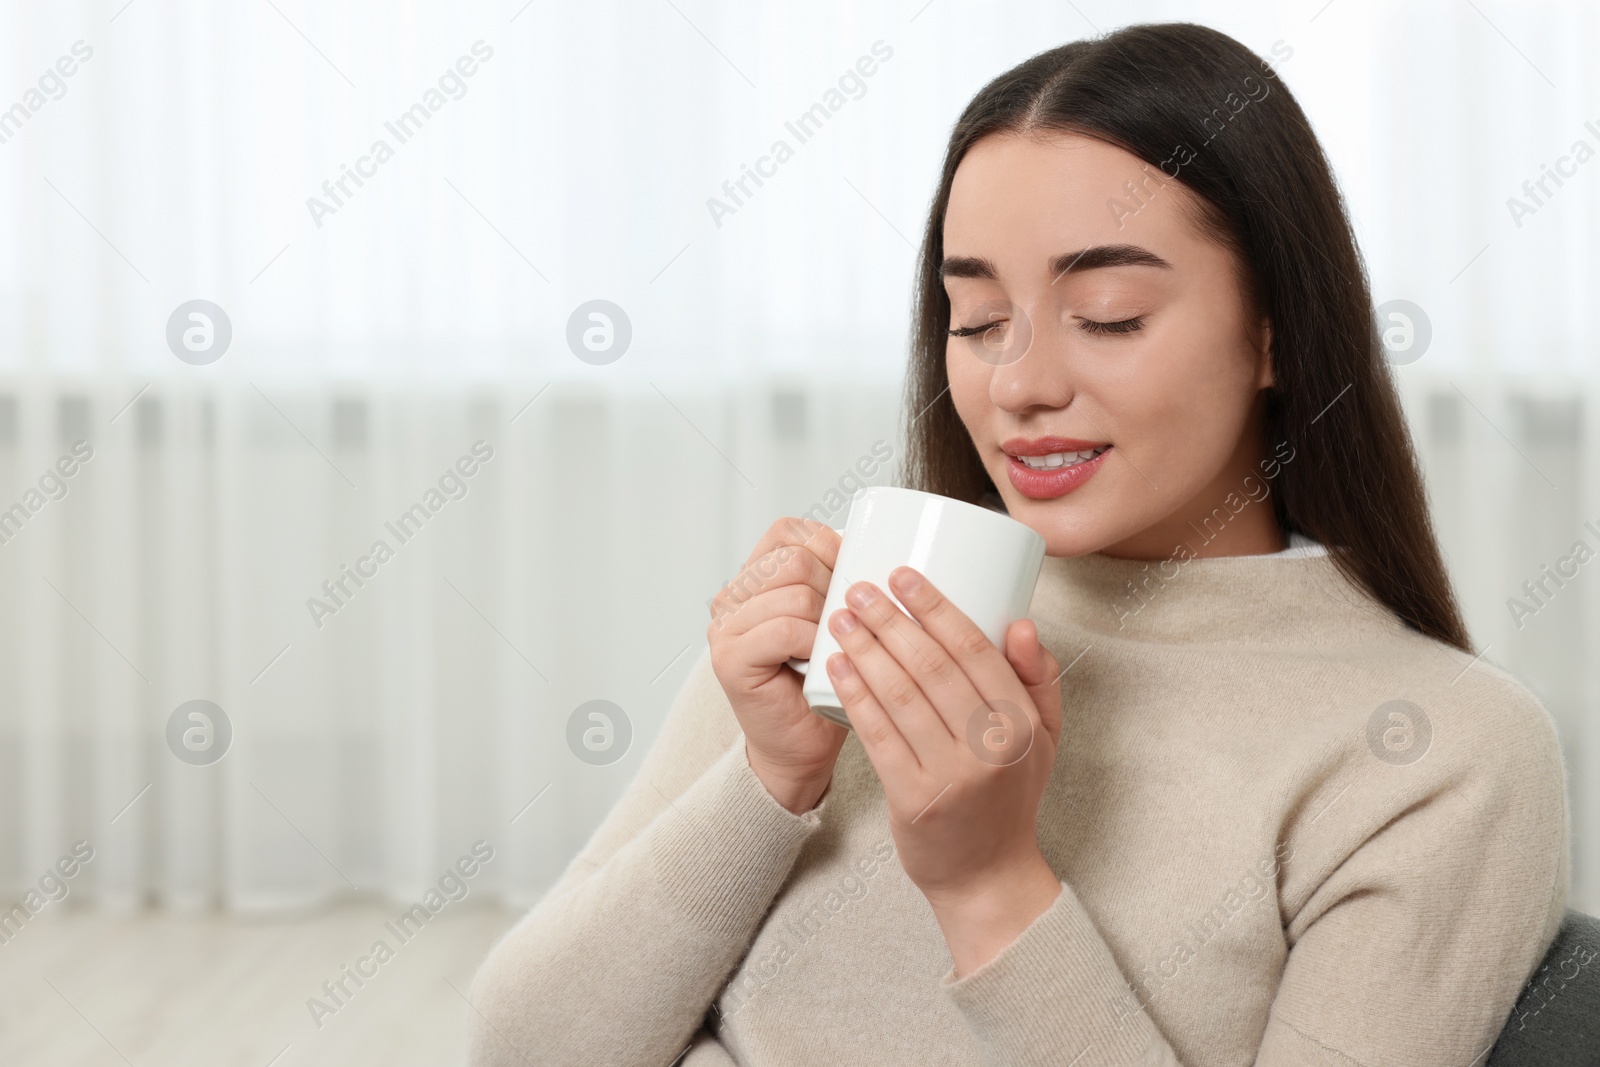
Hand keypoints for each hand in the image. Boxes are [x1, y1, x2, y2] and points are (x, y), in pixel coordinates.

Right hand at [707, 517, 847, 813]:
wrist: (801, 746)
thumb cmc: (823, 683)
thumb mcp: (833, 617)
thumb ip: (836, 579)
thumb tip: (876, 546)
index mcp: (754, 578)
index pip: (789, 531)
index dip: (828, 545)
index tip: (851, 573)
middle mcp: (731, 597)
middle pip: (795, 560)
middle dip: (832, 589)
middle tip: (843, 625)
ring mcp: (725, 627)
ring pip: (794, 593)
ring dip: (827, 621)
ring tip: (831, 647)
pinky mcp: (729, 657)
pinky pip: (785, 629)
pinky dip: (814, 642)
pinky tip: (819, 660)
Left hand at [823, 566, 1064, 971]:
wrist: (986, 876)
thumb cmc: (1008, 796)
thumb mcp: (1043, 737)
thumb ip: (1038, 678)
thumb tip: (1022, 622)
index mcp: (1022, 724)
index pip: (975, 649)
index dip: (935, 607)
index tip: (904, 575)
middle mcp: (990, 747)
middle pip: (931, 666)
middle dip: (890, 620)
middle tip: (860, 588)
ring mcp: (950, 775)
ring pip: (899, 695)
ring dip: (865, 649)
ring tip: (840, 618)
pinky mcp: (913, 799)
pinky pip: (877, 734)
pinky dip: (855, 694)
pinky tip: (836, 666)